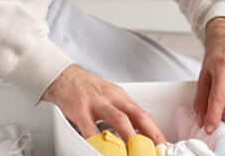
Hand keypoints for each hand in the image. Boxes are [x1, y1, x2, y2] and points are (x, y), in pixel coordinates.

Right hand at [42, 64, 166, 143]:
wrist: (62, 76)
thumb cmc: (85, 88)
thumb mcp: (109, 97)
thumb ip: (122, 113)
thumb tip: (137, 134)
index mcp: (120, 97)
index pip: (143, 114)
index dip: (155, 131)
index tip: (162, 145)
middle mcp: (111, 98)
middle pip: (136, 115)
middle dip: (148, 134)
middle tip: (155, 150)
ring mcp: (96, 103)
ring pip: (118, 119)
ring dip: (129, 137)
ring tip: (134, 151)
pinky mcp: (79, 109)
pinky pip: (89, 127)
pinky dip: (97, 140)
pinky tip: (101, 149)